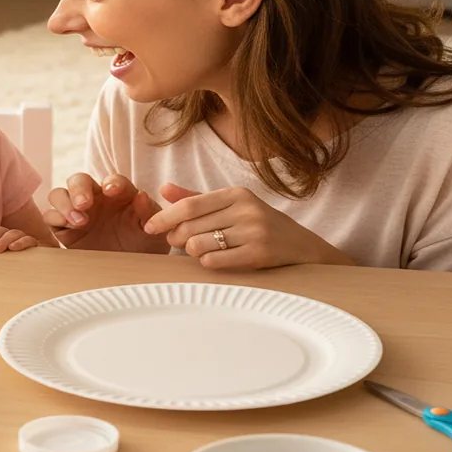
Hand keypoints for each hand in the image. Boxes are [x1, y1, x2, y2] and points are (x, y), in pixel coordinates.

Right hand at [43, 173, 167, 252]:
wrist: (130, 270)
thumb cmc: (144, 245)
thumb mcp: (153, 232)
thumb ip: (148, 213)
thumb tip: (141, 196)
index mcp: (119, 193)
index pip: (113, 180)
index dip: (112, 182)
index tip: (111, 190)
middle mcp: (95, 198)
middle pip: (79, 180)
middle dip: (79, 189)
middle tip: (84, 204)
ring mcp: (76, 211)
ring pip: (59, 194)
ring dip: (64, 203)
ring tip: (78, 221)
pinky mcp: (63, 228)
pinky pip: (51, 217)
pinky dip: (55, 218)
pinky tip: (68, 228)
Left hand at [142, 183, 354, 270]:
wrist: (303, 248)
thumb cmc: (260, 225)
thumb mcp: (232, 206)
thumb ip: (196, 198)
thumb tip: (163, 189)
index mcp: (236, 194)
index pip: (189, 205)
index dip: (164, 217)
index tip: (149, 227)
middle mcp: (245, 209)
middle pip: (190, 226)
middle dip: (176, 238)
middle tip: (176, 243)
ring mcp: (254, 232)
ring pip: (199, 245)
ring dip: (192, 252)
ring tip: (199, 251)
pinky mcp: (259, 254)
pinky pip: (215, 261)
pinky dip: (206, 263)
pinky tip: (212, 260)